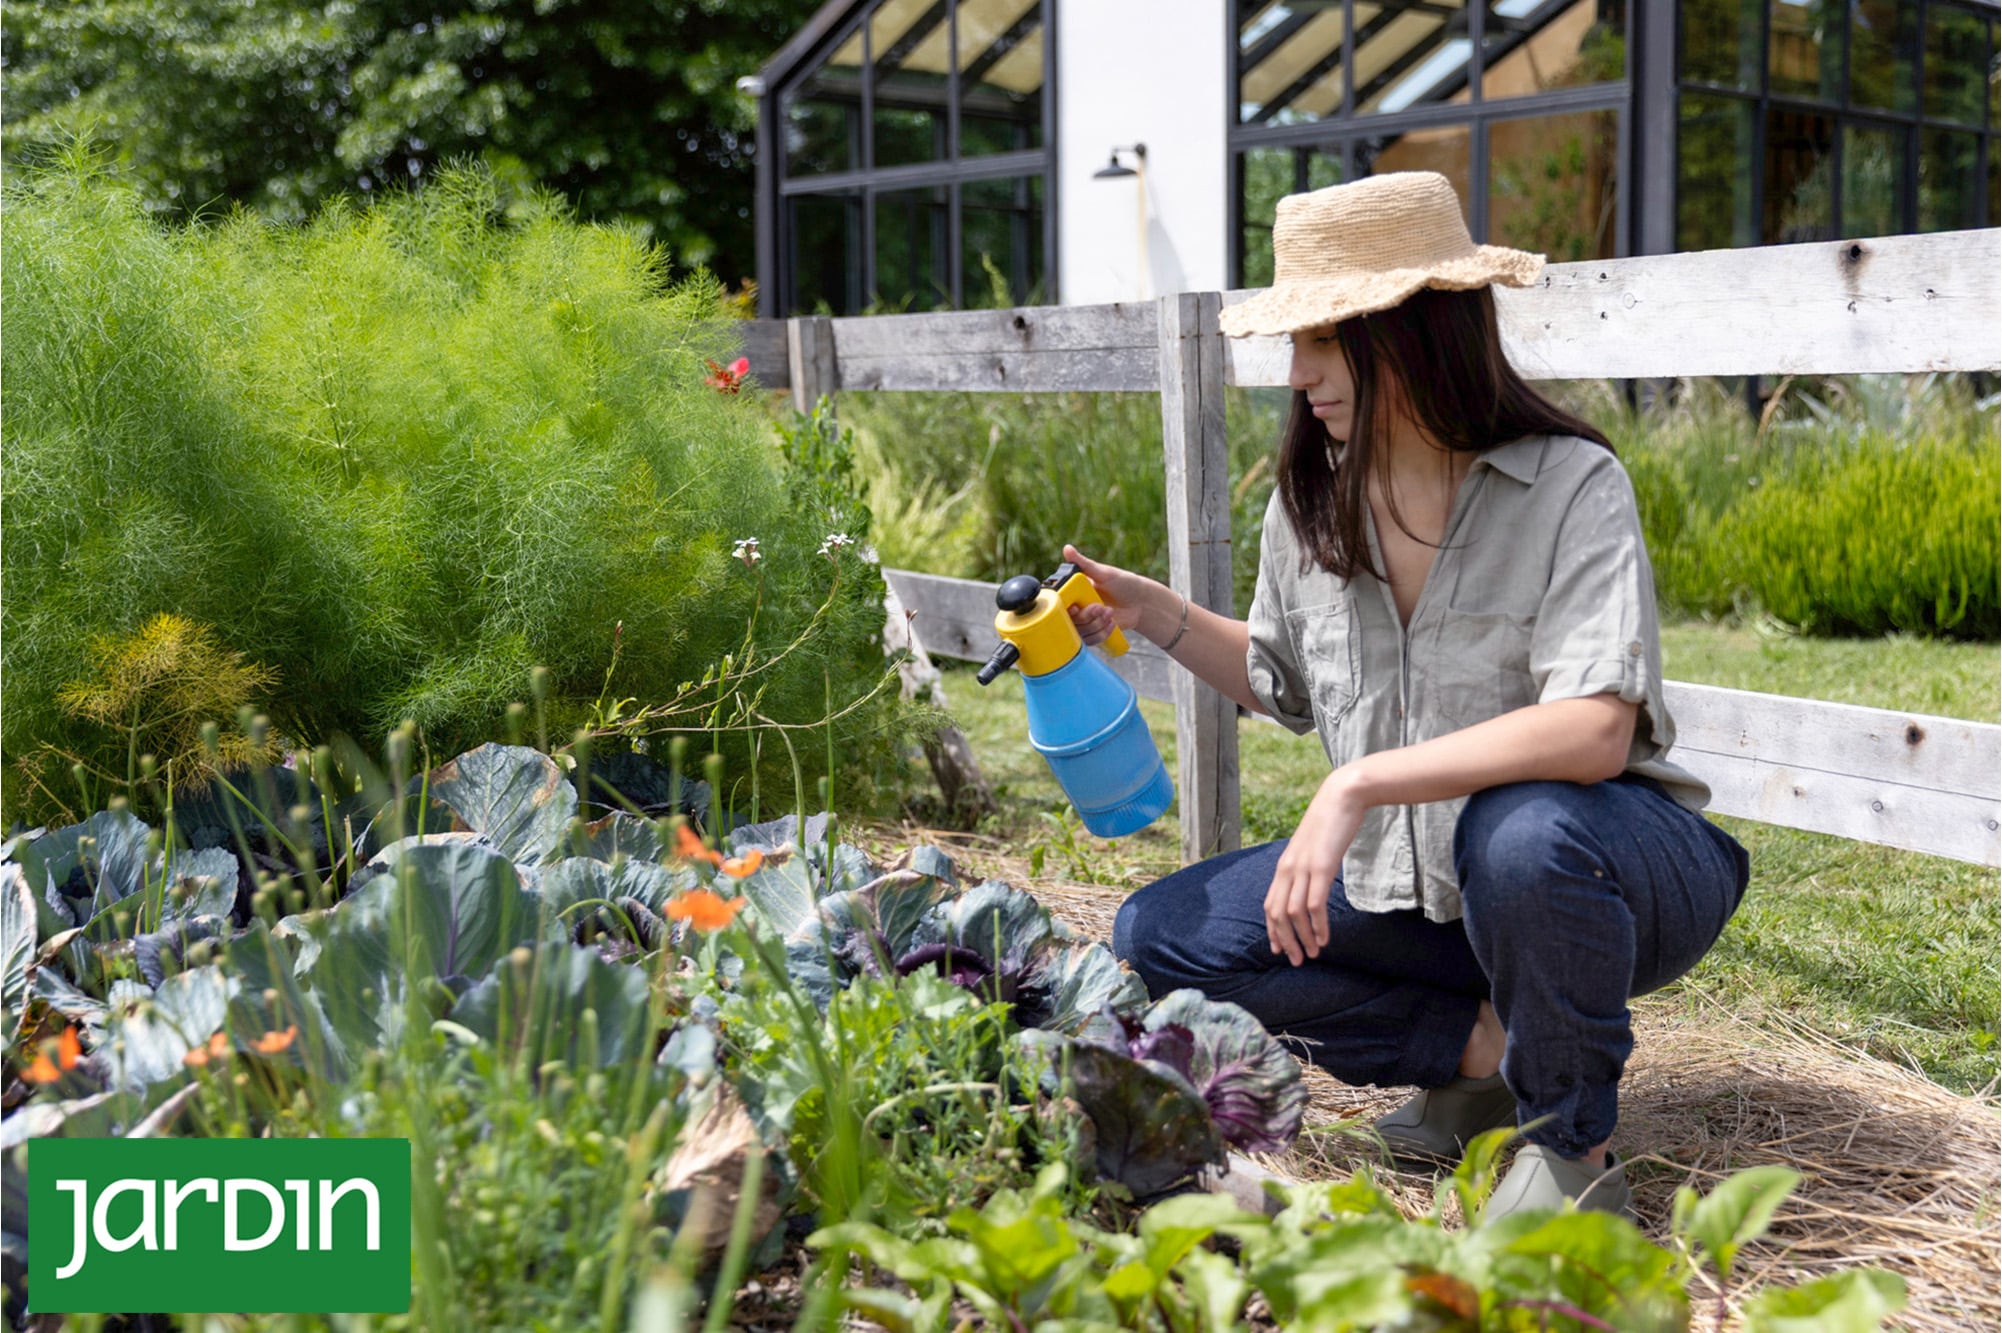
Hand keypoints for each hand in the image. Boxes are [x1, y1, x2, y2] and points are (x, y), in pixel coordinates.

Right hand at [1061, 544, 1157, 647]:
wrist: (1142, 602)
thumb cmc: (1124, 583)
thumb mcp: (1103, 572)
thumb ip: (1083, 563)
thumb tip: (1067, 549)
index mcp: (1074, 592)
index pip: (1059, 604)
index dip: (1066, 609)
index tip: (1077, 607)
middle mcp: (1076, 608)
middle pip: (1070, 621)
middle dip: (1088, 616)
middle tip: (1101, 608)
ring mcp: (1085, 622)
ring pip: (1080, 632)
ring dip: (1097, 624)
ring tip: (1110, 613)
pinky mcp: (1093, 633)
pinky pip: (1090, 641)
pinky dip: (1102, 633)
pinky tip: (1112, 623)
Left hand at [1265, 770, 1367, 965]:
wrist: (1341, 796)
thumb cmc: (1330, 822)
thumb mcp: (1312, 848)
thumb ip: (1307, 866)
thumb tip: (1310, 884)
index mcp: (1284, 865)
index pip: (1270, 905)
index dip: (1273, 930)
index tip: (1280, 949)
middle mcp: (1287, 869)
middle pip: (1278, 914)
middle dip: (1286, 941)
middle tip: (1297, 960)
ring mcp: (1303, 868)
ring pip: (1294, 914)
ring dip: (1303, 938)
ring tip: (1313, 954)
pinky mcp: (1321, 867)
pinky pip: (1314, 905)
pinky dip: (1318, 926)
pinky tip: (1324, 938)